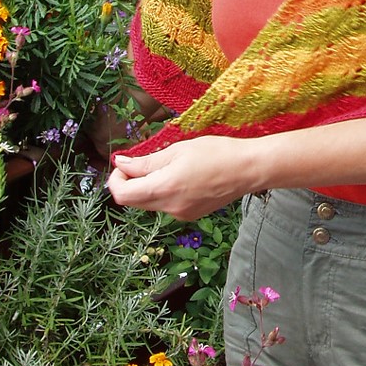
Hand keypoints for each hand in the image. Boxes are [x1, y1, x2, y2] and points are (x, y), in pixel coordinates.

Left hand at [106, 136, 251, 218]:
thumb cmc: (217, 153)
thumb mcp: (177, 150)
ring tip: (166, 167)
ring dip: (147, 187)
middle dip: (130, 183)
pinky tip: (181, 177)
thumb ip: (146, 161)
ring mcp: (180, 214)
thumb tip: (121, 164)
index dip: (116, 179)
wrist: (249, 170)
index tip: (125, 163)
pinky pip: (166, 205)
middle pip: (133, 201)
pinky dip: (163, 192)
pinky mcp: (190, 215)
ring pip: (150, 203)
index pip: (122, 195)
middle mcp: (169, 207)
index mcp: (164, 188)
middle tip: (140, 163)